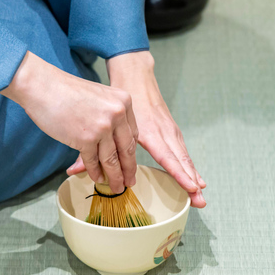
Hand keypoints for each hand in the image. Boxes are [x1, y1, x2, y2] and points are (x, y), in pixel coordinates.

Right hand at [1, 52, 137, 193]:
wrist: (43, 86)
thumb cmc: (66, 91)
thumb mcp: (99, 98)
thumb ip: (109, 116)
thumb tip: (113, 143)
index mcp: (123, 102)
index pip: (132, 134)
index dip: (131, 153)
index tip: (131, 164)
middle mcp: (117, 114)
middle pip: (126, 149)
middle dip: (128, 169)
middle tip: (129, 182)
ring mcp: (102, 127)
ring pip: (112, 159)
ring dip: (113, 177)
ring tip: (115, 187)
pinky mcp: (86, 139)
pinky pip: (93, 161)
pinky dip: (94, 172)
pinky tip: (96, 178)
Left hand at [67, 51, 206, 207]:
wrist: (135, 74)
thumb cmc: (117, 98)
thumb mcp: (102, 121)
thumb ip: (90, 149)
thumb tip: (73, 171)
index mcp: (147, 129)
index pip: (166, 156)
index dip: (177, 173)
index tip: (189, 187)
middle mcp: (162, 130)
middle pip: (179, 160)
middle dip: (190, 180)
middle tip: (200, 199)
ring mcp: (169, 128)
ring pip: (183, 156)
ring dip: (192, 175)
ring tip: (200, 194)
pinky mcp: (171, 128)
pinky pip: (181, 150)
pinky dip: (189, 165)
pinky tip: (195, 179)